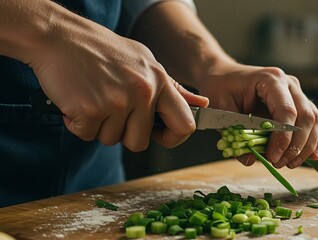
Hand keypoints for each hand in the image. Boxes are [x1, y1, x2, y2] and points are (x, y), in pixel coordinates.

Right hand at [28, 7, 207, 150]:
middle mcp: (143, 92)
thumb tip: (201, 104)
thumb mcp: (145, 62)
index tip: (156, 134)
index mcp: (160, 80)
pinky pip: (87, 135)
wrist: (59, 36)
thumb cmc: (102, 50)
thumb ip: (172, 88)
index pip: (185, 125)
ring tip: (93, 97)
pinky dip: (78, 124)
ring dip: (99, 126)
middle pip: (140, 142)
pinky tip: (76, 101)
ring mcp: (117, 101)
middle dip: (123, 133)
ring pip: (111, 140)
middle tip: (110, 109)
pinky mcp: (90, 110)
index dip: (172, 138)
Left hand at [198, 62, 317, 167]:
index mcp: (270, 80)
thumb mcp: (222, 111)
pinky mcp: (299, 102)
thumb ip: (235, 135)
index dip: (283, 138)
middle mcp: (289, 83)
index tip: (272, 157)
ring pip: (314, 120)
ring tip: (289, 164)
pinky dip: (315, 140)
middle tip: (279, 163)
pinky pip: (314, 121)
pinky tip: (311, 156)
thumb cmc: (220, 90)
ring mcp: (296, 92)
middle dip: (296, 146)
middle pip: (306, 117)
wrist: (223, 76)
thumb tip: (251, 160)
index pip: (286, 111)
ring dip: (306, 146)